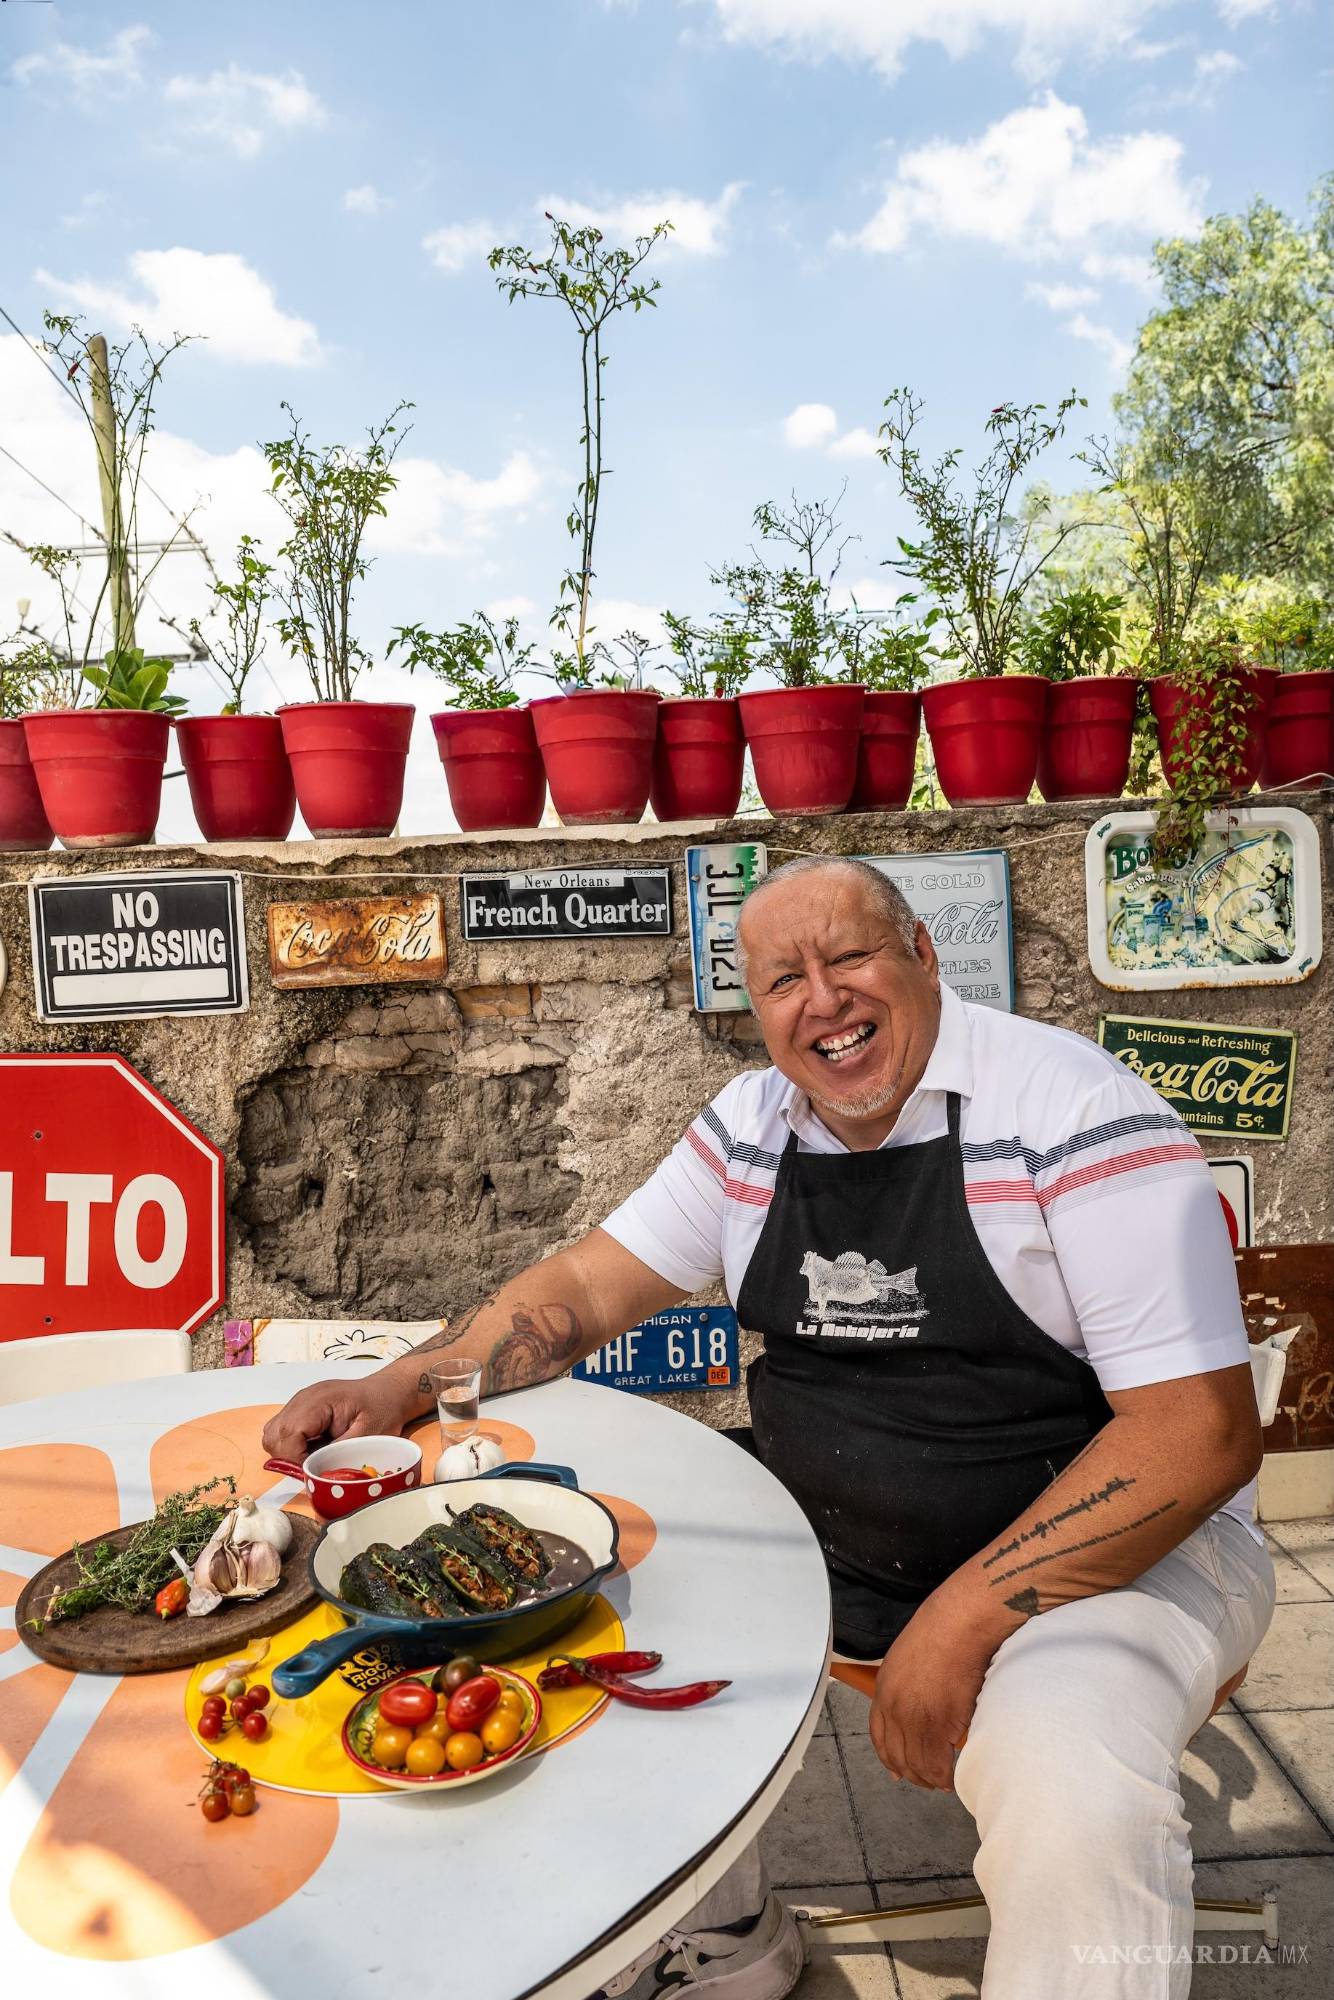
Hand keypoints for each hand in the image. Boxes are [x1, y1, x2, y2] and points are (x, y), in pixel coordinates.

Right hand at [260, 1371, 419, 1464]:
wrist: (388, 1392)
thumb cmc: (382, 1409)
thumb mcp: (369, 1434)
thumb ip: (339, 1453)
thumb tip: (315, 1471)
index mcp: (320, 1400)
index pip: (289, 1433)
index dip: (296, 1458)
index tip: (313, 1469)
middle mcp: (304, 1399)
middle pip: (274, 1435)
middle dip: (289, 1458)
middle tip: (312, 1465)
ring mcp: (300, 1403)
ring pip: (273, 1434)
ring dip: (287, 1453)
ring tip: (313, 1457)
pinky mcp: (301, 1410)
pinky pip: (282, 1432)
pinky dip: (291, 1446)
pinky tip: (312, 1449)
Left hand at [868, 1591, 994, 1791]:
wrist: (961, 1623)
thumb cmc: (943, 1631)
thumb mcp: (907, 1658)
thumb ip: (904, 1685)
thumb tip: (915, 1705)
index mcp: (884, 1690)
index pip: (879, 1737)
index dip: (889, 1759)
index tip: (897, 1771)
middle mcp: (894, 1707)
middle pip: (897, 1756)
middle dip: (912, 1774)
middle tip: (927, 1781)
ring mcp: (916, 1718)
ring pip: (918, 1765)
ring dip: (930, 1779)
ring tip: (942, 1782)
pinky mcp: (940, 1725)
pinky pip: (939, 1764)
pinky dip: (946, 1776)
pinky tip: (952, 1777)